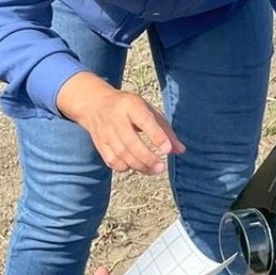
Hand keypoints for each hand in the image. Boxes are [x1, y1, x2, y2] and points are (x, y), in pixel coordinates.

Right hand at [57, 72, 184, 174]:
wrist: (95, 104)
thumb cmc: (129, 107)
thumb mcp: (149, 110)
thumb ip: (166, 130)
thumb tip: (181, 150)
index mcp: (131, 105)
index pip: (145, 121)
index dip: (157, 136)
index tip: (167, 150)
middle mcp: (116, 118)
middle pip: (130, 142)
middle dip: (147, 158)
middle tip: (161, 168)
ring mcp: (105, 131)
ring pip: (120, 154)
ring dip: (138, 166)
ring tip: (153, 170)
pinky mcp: (99, 143)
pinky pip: (111, 160)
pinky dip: (124, 167)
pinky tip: (135, 167)